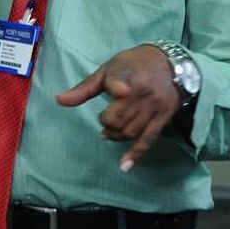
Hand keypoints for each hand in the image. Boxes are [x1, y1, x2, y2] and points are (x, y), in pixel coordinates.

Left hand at [55, 44, 178, 171]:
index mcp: (128, 75)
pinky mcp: (163, 118)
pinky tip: (124, 166)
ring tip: (111, 131)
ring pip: (130, 131)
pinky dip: (136, 154)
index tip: (119, 90)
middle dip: (107, 123)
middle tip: (106, 118)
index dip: (118, 87)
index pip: (120, 83)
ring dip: (115, 136)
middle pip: (119, 118)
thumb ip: (84, 88)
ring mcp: (154, 107)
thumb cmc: (133, 64)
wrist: (170, 63)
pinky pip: (148, 139)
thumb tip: (58, 100)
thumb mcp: (108, 69)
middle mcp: (143, 92)